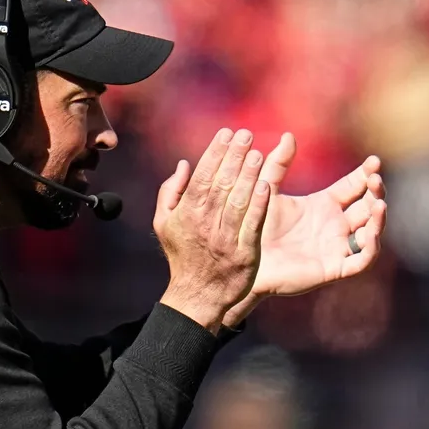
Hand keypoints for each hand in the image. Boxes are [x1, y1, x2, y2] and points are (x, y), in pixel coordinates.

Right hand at [153, 128, 271, 332]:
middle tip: (246, 134)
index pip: (202, 176)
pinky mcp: (244, 254)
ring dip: (248, 175)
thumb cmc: (182, 255)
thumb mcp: (163, 223)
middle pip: (221, 184)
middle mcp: (205, 224)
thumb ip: (169, 192)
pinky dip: (258, 205)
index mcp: (187, 214)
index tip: (227, 133)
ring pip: (237, 201)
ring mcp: (225, 240)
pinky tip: (265, 185)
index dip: (215, 152)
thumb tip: (182, 164)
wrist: (196, 295)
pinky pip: (252, 225)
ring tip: (257, 153)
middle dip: (234, 156)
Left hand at [223, 134, 387, 323]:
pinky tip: (370, 231)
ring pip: (371, 231)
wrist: (243, 258)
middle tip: (375, 180)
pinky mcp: (335, 268)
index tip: (374, 162)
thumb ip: (276, 165)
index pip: (354, 186)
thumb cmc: (253, 226)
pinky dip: (371, 246)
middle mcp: (334, 225)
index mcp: (323, 205)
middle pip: (367, 206)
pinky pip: (362, 259)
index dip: (366, 174)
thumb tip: (288, 135)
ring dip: (379, 218)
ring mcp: (337, 247)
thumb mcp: (266, 190)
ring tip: (378, 203)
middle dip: (375, 191)